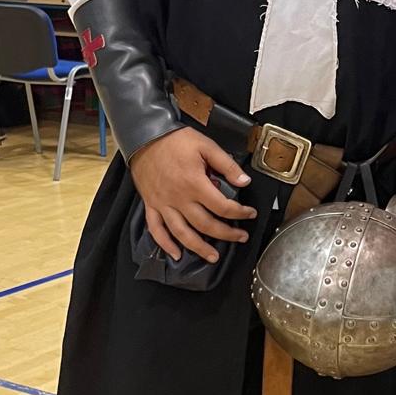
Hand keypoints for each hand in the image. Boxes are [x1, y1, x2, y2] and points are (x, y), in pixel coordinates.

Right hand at [129, 127, 255, 262]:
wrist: (145, 137)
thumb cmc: (176, 141)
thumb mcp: (206, 146)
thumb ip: (227, 165)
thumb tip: (245, 182)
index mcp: (195, 184)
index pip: (222, 207)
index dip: (240, 213)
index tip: (250, 214)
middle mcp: (179, 199)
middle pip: (205, 225)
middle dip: (226, 234)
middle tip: (240, 237)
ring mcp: (163, 205)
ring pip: (182, 233)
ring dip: (199, 248)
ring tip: (213, 257)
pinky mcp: (151, 206)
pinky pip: (156, 230)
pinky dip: (165, 245)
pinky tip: (176, 254)